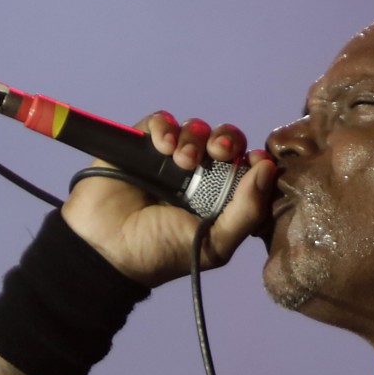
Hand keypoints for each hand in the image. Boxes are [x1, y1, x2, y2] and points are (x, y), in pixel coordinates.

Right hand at [59, 111, 278, 286]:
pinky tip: (162, 146)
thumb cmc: (159, 253)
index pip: (245, 166)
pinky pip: (160, 121)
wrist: (104, 249)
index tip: (253, 161)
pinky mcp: (139, 145)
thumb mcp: (213, 244)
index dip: (252, 159)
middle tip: (218, 152)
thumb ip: (247, 212)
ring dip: (194, 138)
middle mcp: (197, 175)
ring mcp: (167, 159)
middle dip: (226, 139)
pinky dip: (165, 127)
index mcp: (217, 198)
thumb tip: (269, 168)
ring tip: (182, 161)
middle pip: (224, 140)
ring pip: (195, 128)